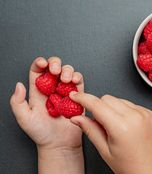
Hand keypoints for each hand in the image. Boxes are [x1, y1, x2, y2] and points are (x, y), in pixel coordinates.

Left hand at [10, 57, 84, 173]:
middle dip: (55, 63)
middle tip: (55, 71)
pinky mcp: (77, 94)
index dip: (40, 62)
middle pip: (53, 65)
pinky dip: (77, 77)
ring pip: (67, 70)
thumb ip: (17, 102)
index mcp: (38, 90)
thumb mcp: (24, 119)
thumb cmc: (41, 134)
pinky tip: (74, 83)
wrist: (59, 144)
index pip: (38, 70)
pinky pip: (79, 80)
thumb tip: (19, 85)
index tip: (42, 63)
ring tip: (65, 80)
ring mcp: (64, 90)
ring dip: (67, 70)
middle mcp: (51, 87)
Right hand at [69, 92, 151, 173]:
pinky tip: (127, 126)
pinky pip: (130, 104)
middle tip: (100, 124)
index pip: (97, 105)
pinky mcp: (149, 112)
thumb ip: (89, 129)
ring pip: (118, 99)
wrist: (149, 170)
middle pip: (107, 98)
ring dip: (112, 108)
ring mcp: (144, 113)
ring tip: (117, 127)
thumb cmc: (127, 165)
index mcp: (121, 127)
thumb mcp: (103, 150)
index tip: (74, 95)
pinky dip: (124, 111)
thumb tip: (75, 117)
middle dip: (99, 107)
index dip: (83, 98)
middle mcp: (134, 116)